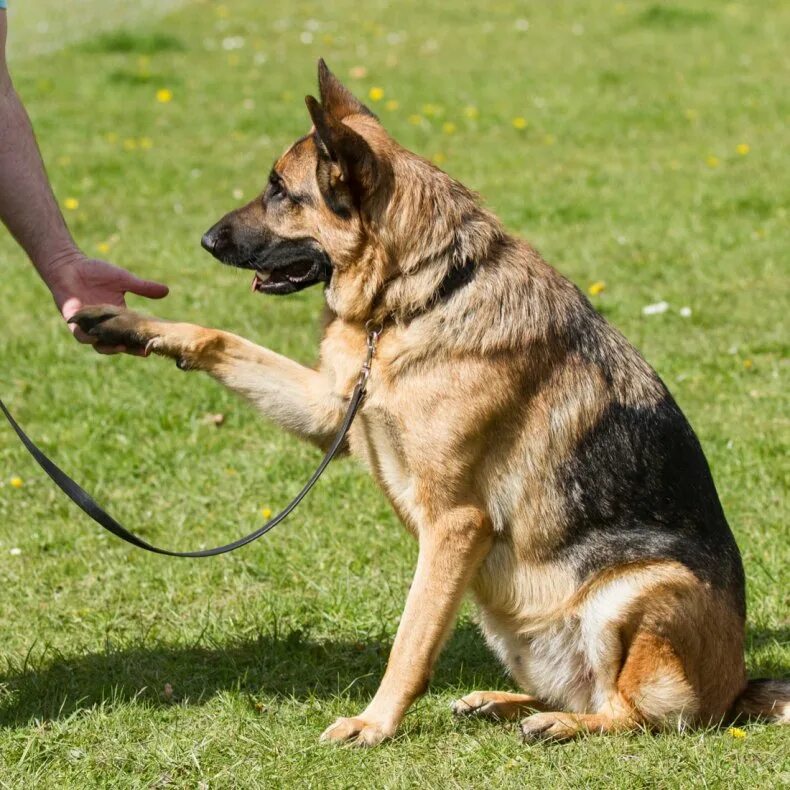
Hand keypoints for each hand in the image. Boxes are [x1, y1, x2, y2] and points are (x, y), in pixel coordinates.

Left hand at [45, 254, 168, 353]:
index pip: (132, 334)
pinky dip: (88, 338)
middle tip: (142, 351)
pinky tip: (96, 337)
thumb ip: (143, 288)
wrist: (69, 265)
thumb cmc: (95, 271)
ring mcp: (89, 325)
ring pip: (99, 345)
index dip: (141, 341)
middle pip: (119, 343)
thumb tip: (167, 290)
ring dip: (110, 348)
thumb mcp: (124, 280)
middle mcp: (104, 325)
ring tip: (121, 347)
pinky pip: (80, 335)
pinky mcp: (73, 321)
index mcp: (118, 317)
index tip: (153, 344)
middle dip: (130, 349)